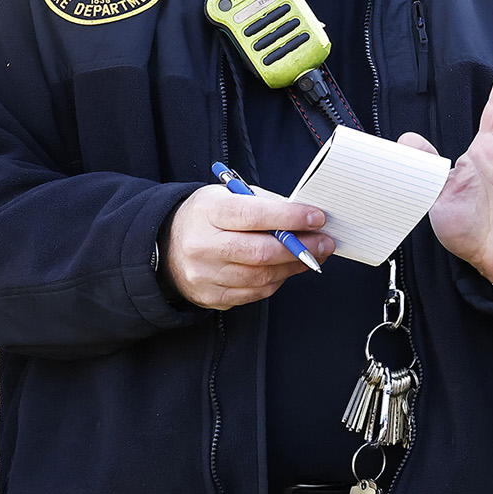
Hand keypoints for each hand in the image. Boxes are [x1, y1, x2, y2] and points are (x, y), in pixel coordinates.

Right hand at [163, 185, 335, 308]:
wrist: (167, 245)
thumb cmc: (207, 217)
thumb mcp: (229, 197)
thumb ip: (265, 204)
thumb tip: (306, 215)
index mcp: (208, 212)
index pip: (253, 215)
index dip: (289, 217)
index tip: (317, 217)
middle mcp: (202, 245)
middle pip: (261, 252)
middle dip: (301, 247)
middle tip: (325, 242)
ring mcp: (204, 275)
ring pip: (261, 277)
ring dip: (294, 266)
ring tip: (313, 255)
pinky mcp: (211, 296)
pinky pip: (255, 293)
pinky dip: (277, 280)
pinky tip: (288, 268)